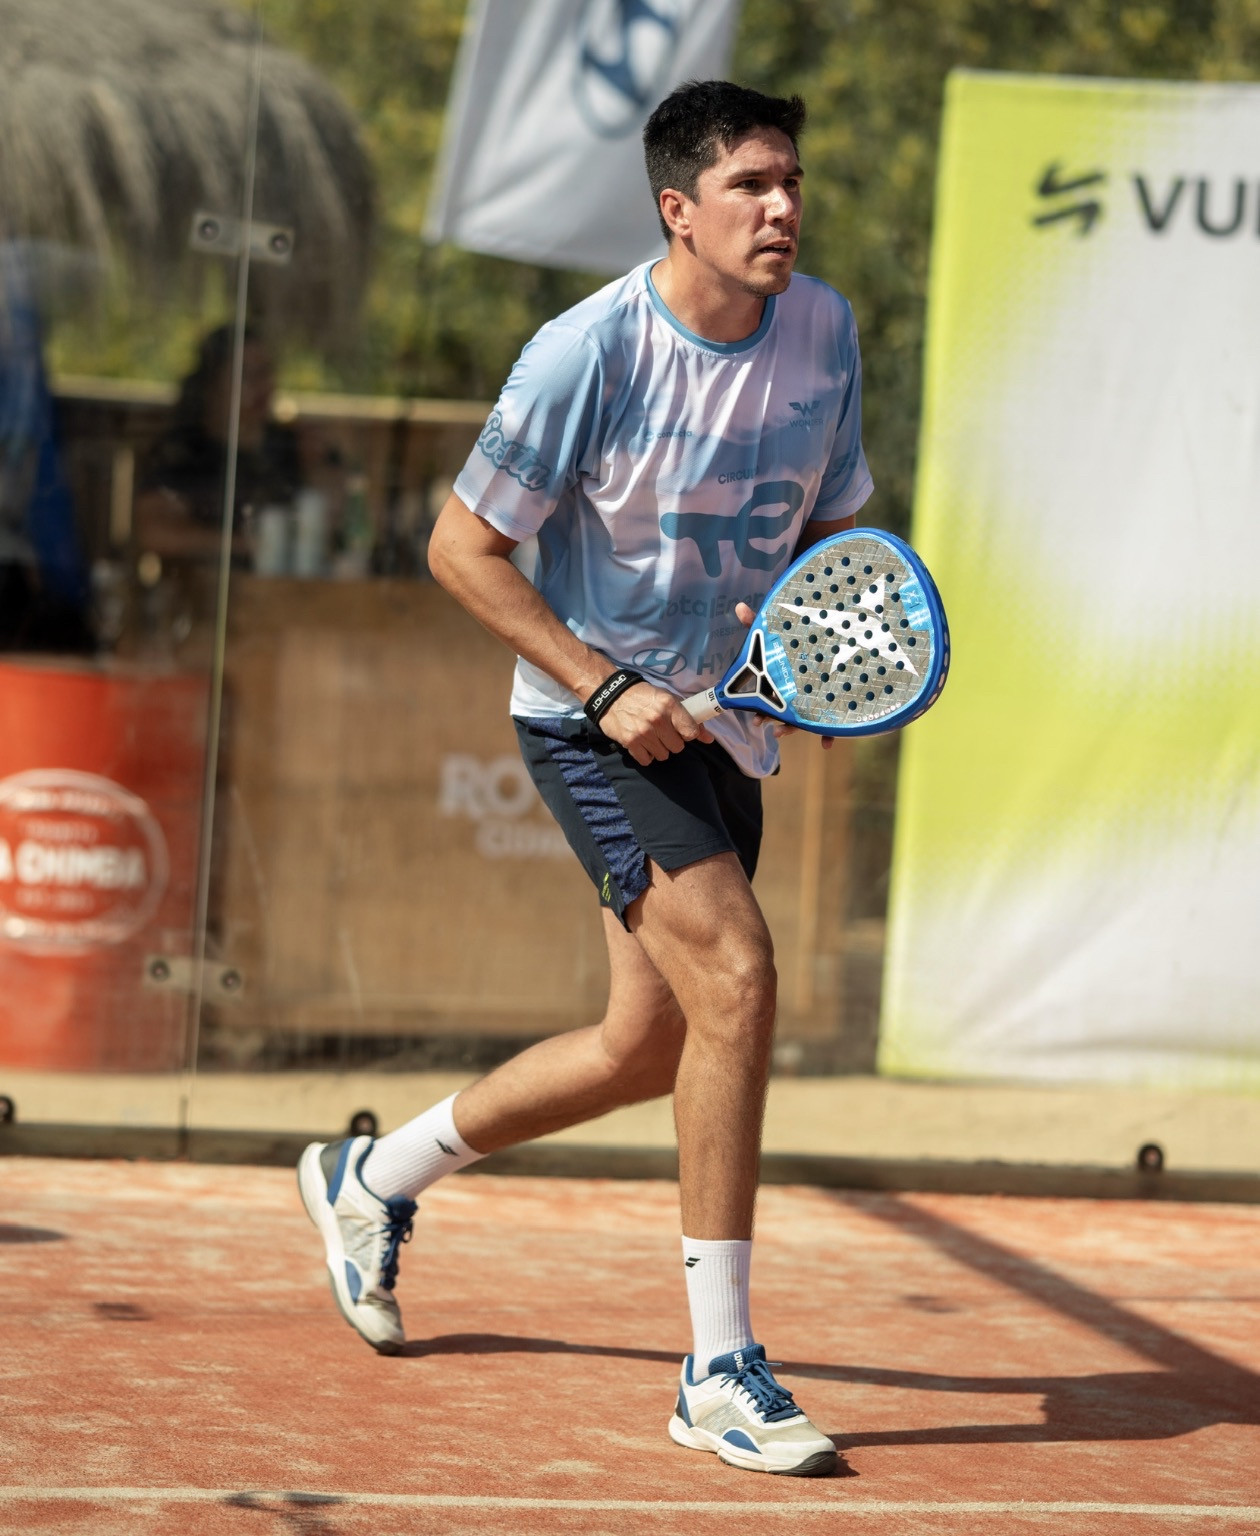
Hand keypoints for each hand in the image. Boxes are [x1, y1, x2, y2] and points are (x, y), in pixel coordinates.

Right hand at [598, 681, 713, 765]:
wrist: (611, 695)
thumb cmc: (642, 696)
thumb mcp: (667, 699)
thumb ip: (688, 718)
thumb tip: (708, 739)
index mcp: (669, 705)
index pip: (691, 732)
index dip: (688, 734)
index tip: (681, 731)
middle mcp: (658, 720)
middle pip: (678, 747)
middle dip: (672, 742)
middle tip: (663, 733)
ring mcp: (643, 732)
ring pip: (663, 755)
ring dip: (659, 749)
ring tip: (650, 737)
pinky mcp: (630, 742)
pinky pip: (647, 760)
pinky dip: (646, 755)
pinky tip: (642, 743)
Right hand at [732, 601, 833, 751]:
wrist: (861, 652)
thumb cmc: (815, 643)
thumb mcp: (786, 633)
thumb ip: (761, 622)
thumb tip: (738, 606)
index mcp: (791, 681)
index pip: (771, 694)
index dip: (760, 705)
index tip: (753, 716)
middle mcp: (804, 694)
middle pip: (785, 709)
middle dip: (772, 718)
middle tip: (762, 722)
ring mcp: (821, 703)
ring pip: (804, 720)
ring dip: (792, 729)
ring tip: (783, 732)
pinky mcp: (839, 709)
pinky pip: (835, 725)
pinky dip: (829, 736)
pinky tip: (826, 745)